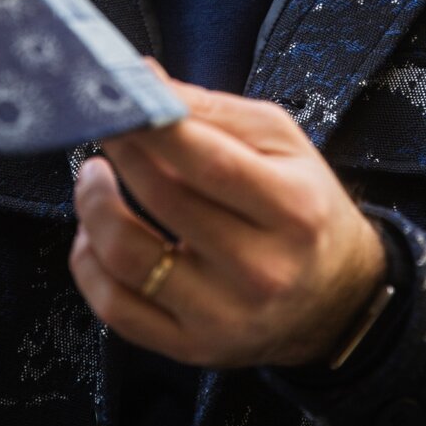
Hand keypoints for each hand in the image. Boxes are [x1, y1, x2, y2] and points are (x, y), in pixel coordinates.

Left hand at [69, 72, 385, 367]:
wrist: (337, 297)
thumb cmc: (304, 205)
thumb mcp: (281, 141)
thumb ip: (210, 108)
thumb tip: (144, 79)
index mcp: (292, 208)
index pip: (208, 161)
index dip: (151, 127)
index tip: (119, 99)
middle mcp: (261, 269)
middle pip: (163, 200)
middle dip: (119, 152)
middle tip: (104, 125)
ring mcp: (223, 315)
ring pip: (128, 258)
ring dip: (93, 206)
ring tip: (94, 177)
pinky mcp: (192, 347)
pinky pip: (116, 309)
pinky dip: (89, 263)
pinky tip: (96, 233)